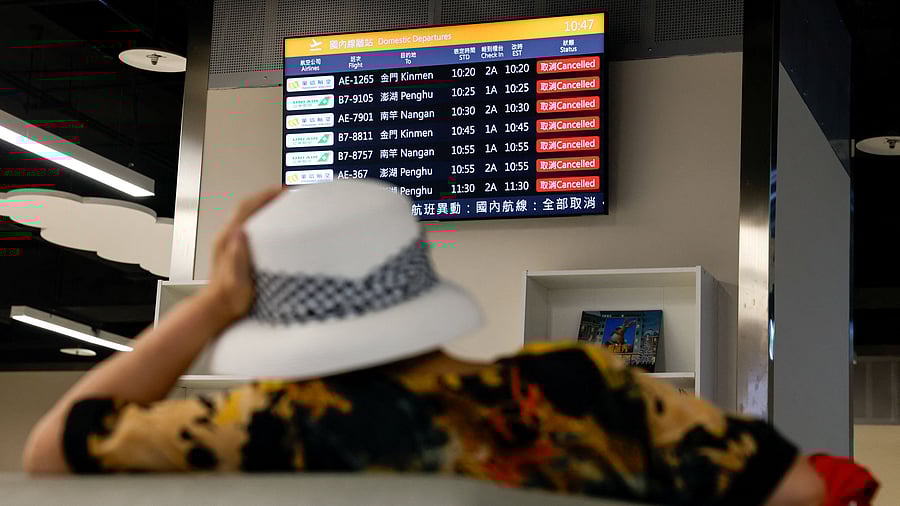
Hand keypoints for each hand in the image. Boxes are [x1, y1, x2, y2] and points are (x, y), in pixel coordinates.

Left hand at [204, 186, 284, 323]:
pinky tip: (273, 222)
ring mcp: (230, 241)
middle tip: (287, 193)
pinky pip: (249, 224)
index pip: (247, 208)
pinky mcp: (234, 248)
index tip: (282, 191)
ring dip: (264, 205)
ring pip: (247, 214)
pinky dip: (262, 217)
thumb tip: (240, 231)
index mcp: (229, 240)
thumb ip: (237, 256)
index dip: (264, 196)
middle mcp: (227, 237)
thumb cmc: (229, 299)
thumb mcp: (236, 280)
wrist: (216, 309)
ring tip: (283, 203)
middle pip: (247, 206)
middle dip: (267, 196)